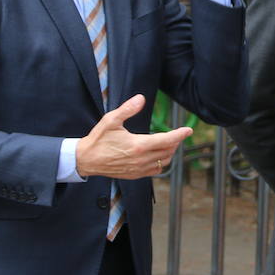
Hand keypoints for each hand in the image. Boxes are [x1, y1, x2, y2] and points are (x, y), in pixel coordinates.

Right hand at [75, 94, 192, 179]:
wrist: (86, 160)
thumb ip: (128, 109)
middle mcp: (141, 159)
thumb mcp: (111, 120)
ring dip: (170, 152)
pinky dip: (161, 162)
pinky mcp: (135, 175)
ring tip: (169, 143)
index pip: (166, 140)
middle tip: (178, 134)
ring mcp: (139, 169)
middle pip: (168, 151)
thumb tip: (141, 98)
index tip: (188, 130)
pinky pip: (155, 170)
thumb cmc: (98, 139)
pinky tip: (158, 155)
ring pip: (164, 162)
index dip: (180, 135)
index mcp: (138, 145)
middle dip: (176, 142)